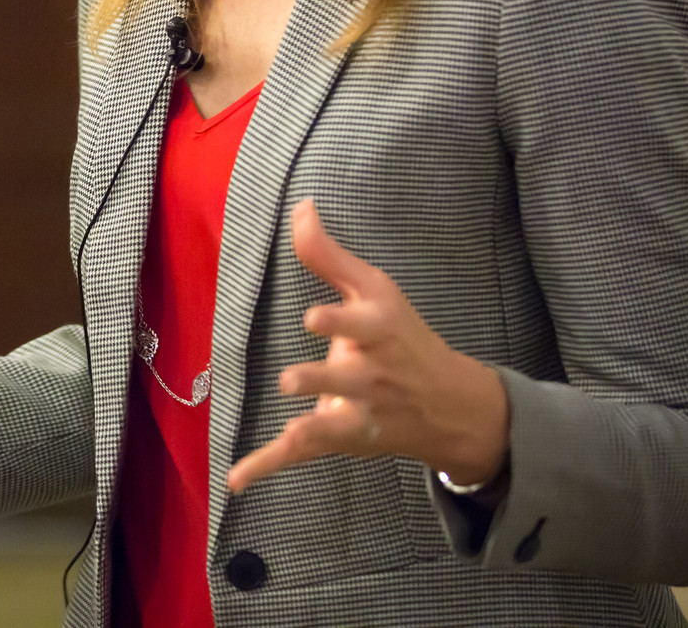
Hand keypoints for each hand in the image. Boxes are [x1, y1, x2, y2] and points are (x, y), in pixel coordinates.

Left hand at [227, 199, 509, 493]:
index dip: (337, 322)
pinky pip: (303, 454)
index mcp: (379, 333)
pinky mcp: (341, 438)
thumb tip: (300, 206)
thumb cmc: (403, 335)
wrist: (450, 404)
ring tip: (287, 431)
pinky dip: (268, 466)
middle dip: (322, 381)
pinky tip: (236, 480)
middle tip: (291, 380)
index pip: (360, 327)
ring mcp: (359, 413)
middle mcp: (373, 377)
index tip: (314, 317)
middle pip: (346, 381)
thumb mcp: (374, 290)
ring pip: (330, 425)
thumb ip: (329, 256)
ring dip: (308, 429)